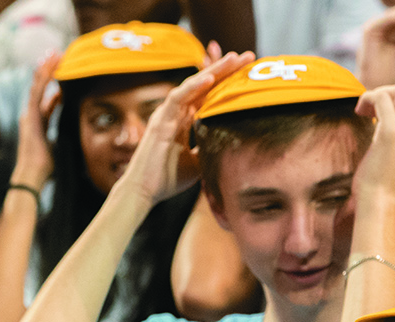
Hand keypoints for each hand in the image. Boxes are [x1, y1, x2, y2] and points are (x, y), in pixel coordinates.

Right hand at [12, 54, 59, 190]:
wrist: (32, 175)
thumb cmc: (45, 169)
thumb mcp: (58, 149)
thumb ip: (63, 139)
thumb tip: (77, 141)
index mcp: (38, 125)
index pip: (48, 102)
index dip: (55, 88)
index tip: (63, 77)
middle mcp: (32, 117)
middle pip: (40, 88)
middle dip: (48, 72)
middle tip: (57, 55)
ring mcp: (29, 115)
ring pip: (38, 86)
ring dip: (46, 69)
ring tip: (53, 54)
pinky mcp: (30, 116)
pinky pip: (37, 91)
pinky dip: (43, 78)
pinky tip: (48, 66)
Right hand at [115, 51, 253, 205]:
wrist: (144, 192)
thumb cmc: (167, 179)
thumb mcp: (198, 161)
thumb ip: (210, 147)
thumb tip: (231, 145)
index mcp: (185, 120)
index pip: (209, 93)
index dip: (227, 81)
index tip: (250, 72)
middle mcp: (176, 112)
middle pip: (204, 84)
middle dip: (227, 69)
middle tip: (249, 56)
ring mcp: (167, 114)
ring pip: (193, 85)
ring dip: (214, 70)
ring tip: (234, 59)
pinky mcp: (160, 120)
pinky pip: (178, 98)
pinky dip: (193, 87)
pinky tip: (210, 77)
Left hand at [353, 82, 394, 204]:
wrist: (382, 203)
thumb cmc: (392, 181)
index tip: (383, 111)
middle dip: (388, 93)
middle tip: (371, 109)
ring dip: (377, 95)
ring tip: (365, 111)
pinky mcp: (393, 132)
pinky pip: (381, 97)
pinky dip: (367, 99)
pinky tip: (360, 112)